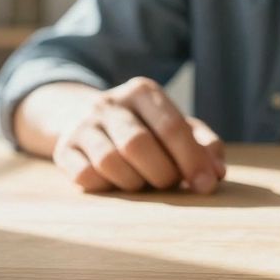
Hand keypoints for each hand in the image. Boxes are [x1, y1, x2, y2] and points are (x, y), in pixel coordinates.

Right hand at [51, 77, 226, 193]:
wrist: (88, 120)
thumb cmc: (147, 129)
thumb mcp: (180, 128)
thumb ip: (204, 146)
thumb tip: (216, 173)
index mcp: (143, 92)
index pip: (171, 126)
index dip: (191, 159)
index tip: (206, 184)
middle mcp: (110, 102)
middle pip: (137, 144)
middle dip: (161, 173)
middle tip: (170, 184)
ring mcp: (83, 125)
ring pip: (109, 162)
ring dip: (134, 183)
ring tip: (143, 182)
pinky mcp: (64, 149)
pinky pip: (86, 177)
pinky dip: (108, 188)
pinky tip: (117, 183)